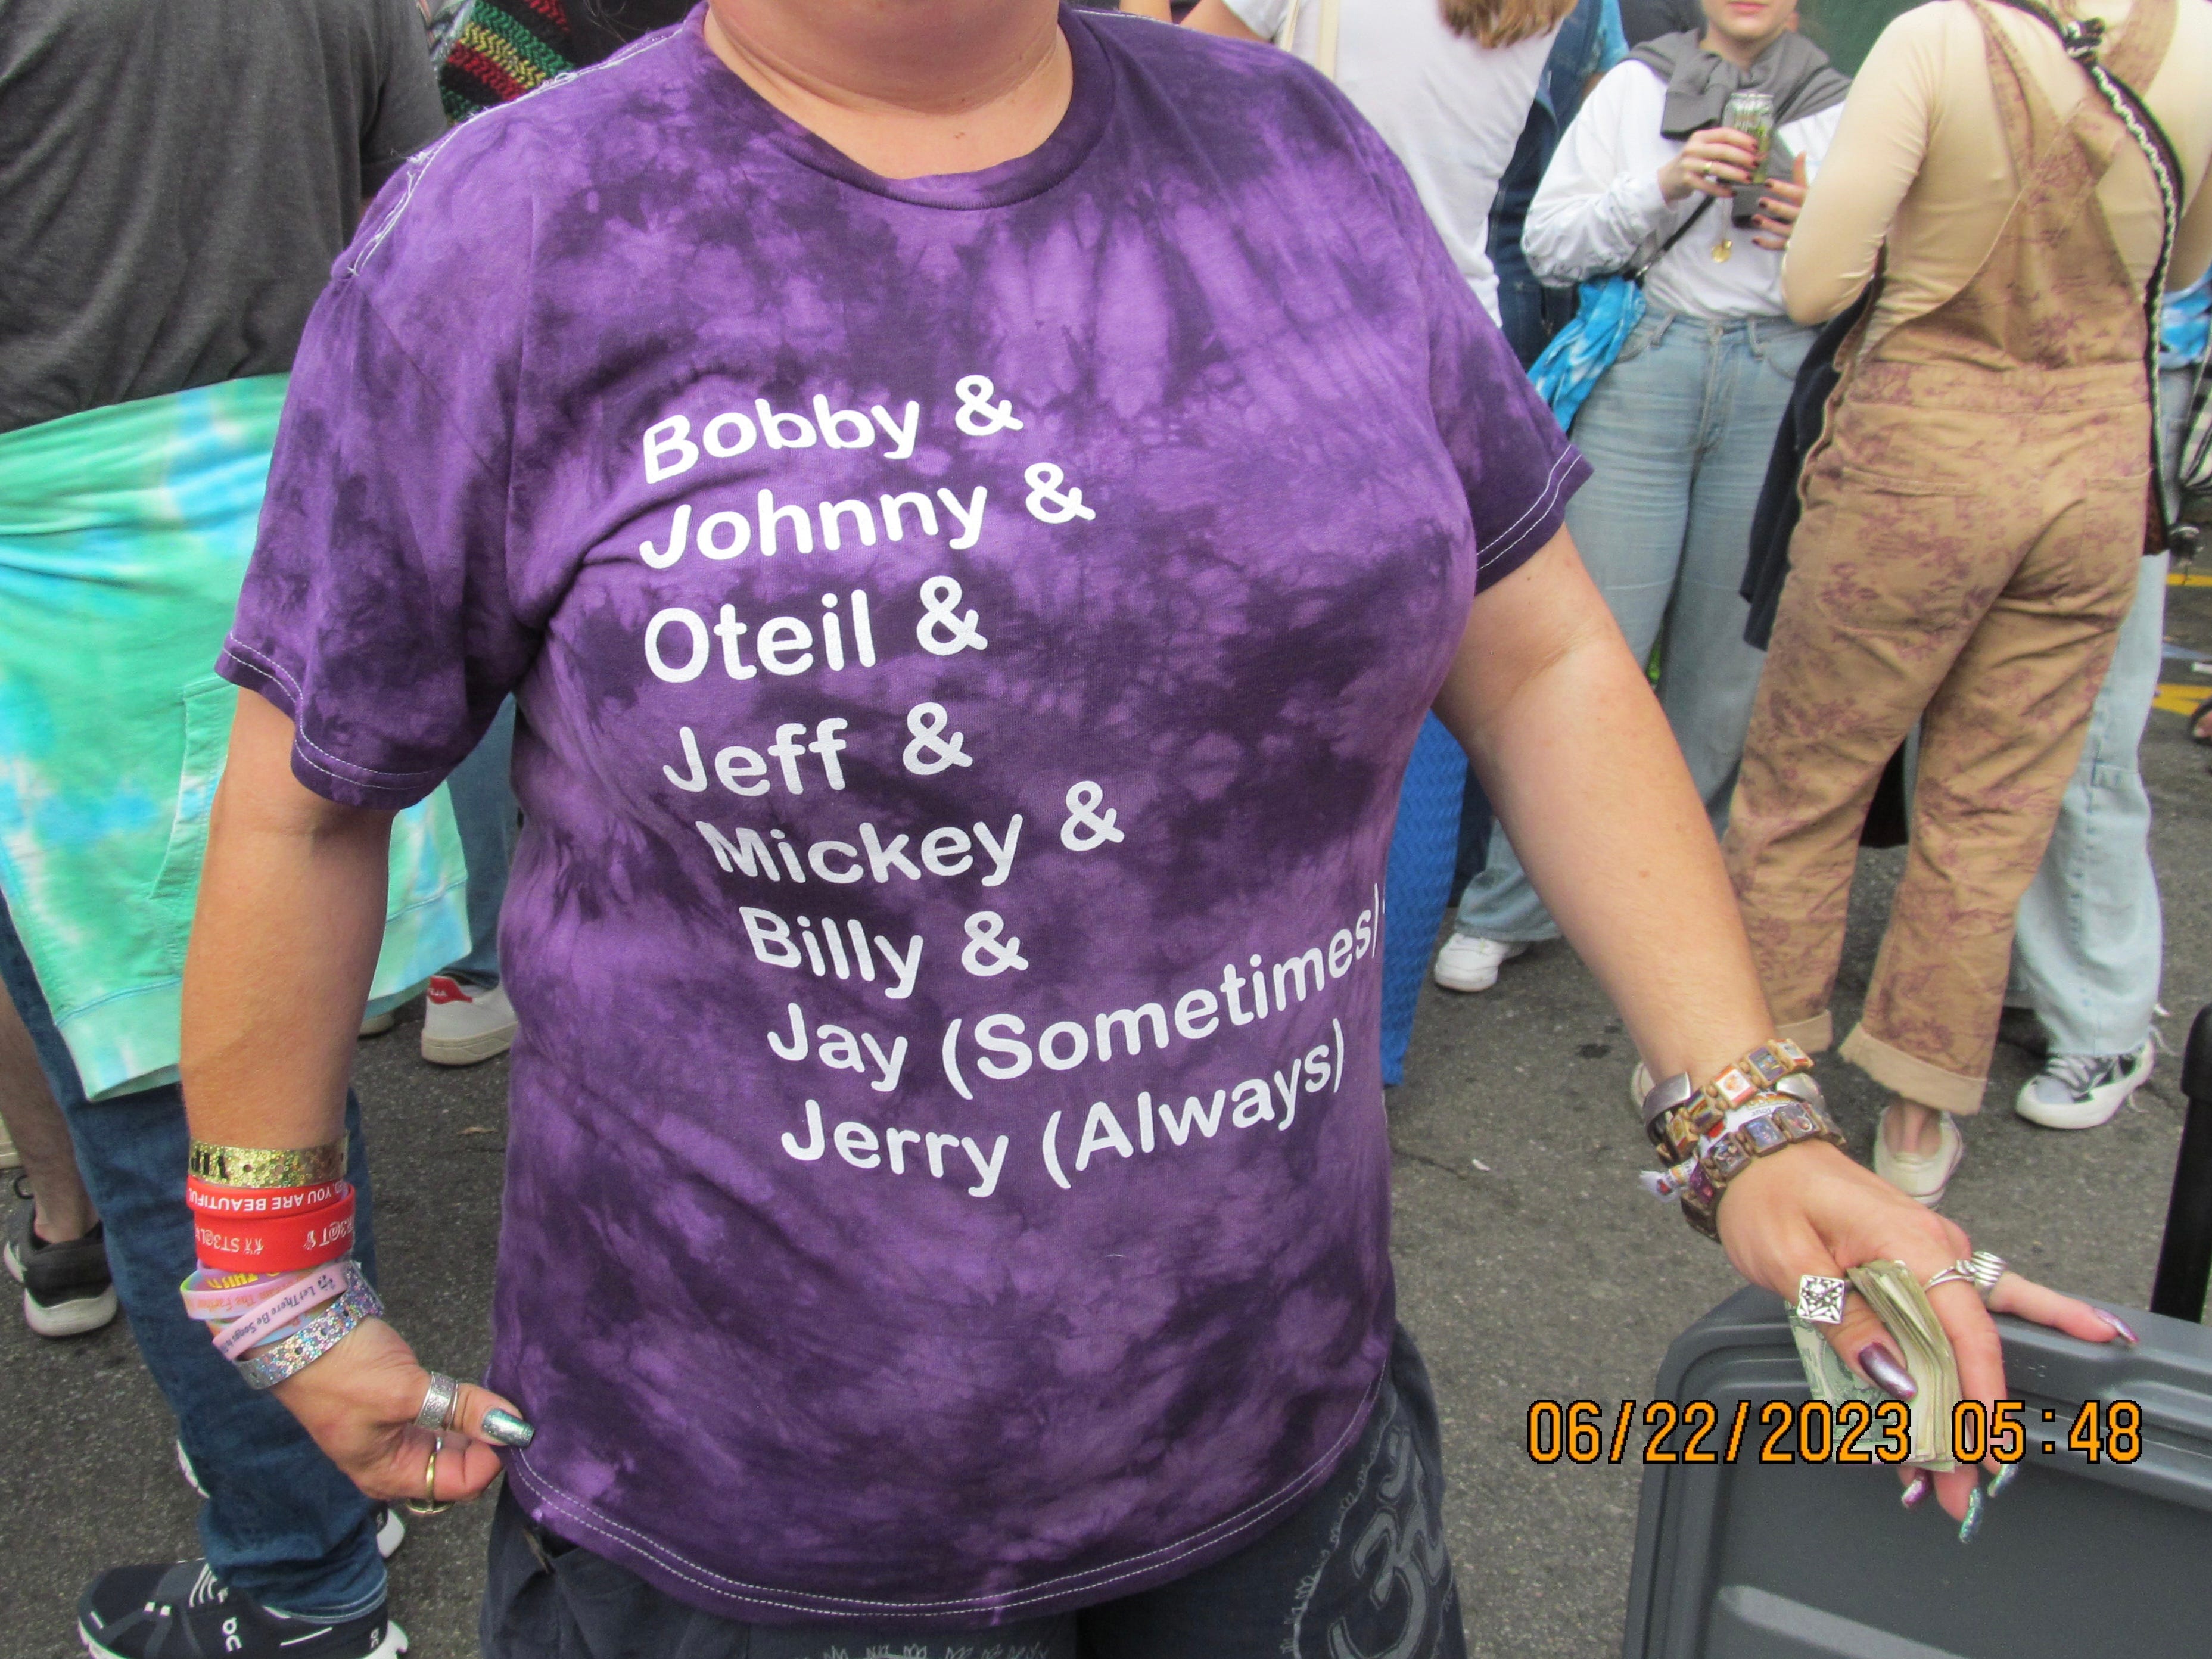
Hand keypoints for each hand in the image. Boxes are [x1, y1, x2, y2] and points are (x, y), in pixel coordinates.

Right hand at [272, 1315, 528, 1504]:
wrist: (301, 1331)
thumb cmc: (342, 1371)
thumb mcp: (407, 1392)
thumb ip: (461, 1410)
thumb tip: (511, 1426)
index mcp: (389, 1475)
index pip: (459, 1485)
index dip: (492, 1459)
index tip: (517, 1426)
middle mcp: (393, 1463)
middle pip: (458, 1466)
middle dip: (489, 1444)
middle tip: (519, 1413)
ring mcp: (395, 1434)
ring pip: (452, 1442)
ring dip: (479, 1426)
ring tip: (506, 1401)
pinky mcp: (399, 1406)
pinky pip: (443, 1419)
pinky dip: (464, 1409)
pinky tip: (482, 1393)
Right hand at [1658, 127, 1761, 204]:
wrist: (1667, 180)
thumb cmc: (1692, 163)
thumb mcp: (1704, 150)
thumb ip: (1723, 148)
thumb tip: (1753, 153)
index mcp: (1701, 136)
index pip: (1725, 133)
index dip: (1742, 139)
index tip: (1757, 147)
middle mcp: (1693, 148)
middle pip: (1722, 150)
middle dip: (1742, 157)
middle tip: (1756, 164)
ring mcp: (1688, 164)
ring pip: (1716, 168)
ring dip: (1735, 174)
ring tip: (1748, 179)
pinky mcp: (1686, 180)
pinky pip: (1707, 186)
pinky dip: (1721, 190)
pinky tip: (1732, 193)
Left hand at [1717, 1141, 2133, 1523]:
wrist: (1757, 1151)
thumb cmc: (1769, 1195)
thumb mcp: (1791, 1261)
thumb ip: (1844, 1319)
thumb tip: (1896, 1377)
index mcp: (1913, 1243)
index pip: (1966, 1329)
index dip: (1977, 1395)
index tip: (1979, 1450)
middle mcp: (1938, 1249)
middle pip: (1973, 1345)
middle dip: (1974, 1420)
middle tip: (1963, 1489)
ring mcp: (1933, 1259)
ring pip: (1967, 1340)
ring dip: (1968, 1403)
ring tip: (1964, 1469)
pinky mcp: (1917, 1269)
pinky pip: (1951, 1322)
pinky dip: (1961, 1368)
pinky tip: (1980, 1410)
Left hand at [1750, 154, 1809, 250]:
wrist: (1831, 229)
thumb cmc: (1817, 204)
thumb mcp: (1810, 188)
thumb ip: (1801, 173)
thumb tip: (1801, 152)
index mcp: (1810, 201)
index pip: (1796, 193)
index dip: (1782, 188)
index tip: (1767, 183)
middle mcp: (1805, 216)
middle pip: (1789, 212)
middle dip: (1775, 207)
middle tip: (1761, 201)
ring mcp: (1798, 231)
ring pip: (1782, 230)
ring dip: (1768, 225)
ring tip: (1755, 219)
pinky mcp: (1793, 244)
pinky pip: (1779, 246)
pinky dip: (1766, 244)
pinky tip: (1755, 239)